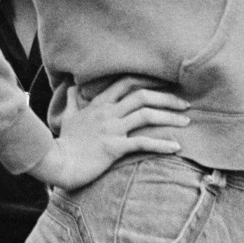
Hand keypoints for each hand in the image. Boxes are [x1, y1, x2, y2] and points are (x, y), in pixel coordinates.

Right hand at [29, 82, 190, 190]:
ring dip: (170, 117)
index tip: (166, 83)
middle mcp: (107, 112)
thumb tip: (71, 86)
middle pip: (142, 96)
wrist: (57, 163)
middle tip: (184, 104)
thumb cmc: (64, 142)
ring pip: (146, 115)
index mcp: (99, 104)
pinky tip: (176, 147)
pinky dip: (162, 144)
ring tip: (186, 122)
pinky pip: (143, 143)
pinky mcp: (114, 147)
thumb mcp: (67, 116)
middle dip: (166, 98)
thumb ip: (72, 100)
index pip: (126, 83)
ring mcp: (111, 129)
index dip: (148, 80)